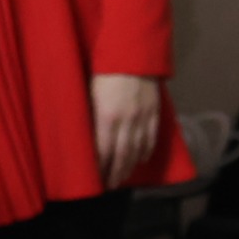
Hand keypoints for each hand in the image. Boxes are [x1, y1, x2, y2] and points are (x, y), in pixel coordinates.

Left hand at [91, 73, 162, 188]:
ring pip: (137, 149)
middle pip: (121, 154)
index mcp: (106, 116)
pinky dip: (146, 151)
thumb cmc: (103, 70)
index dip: (99, 167)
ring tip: (123, 177)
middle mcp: (126, 121)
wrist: (133, 53)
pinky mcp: (154, 112)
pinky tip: (140, 159)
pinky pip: (151, 137)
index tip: (94, 179)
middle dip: (115, 172)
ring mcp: (142, 117)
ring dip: (129, 166)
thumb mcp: (89, 92)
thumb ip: (90, 115)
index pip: (103, 150)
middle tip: (109, 185)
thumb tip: (85, 134)